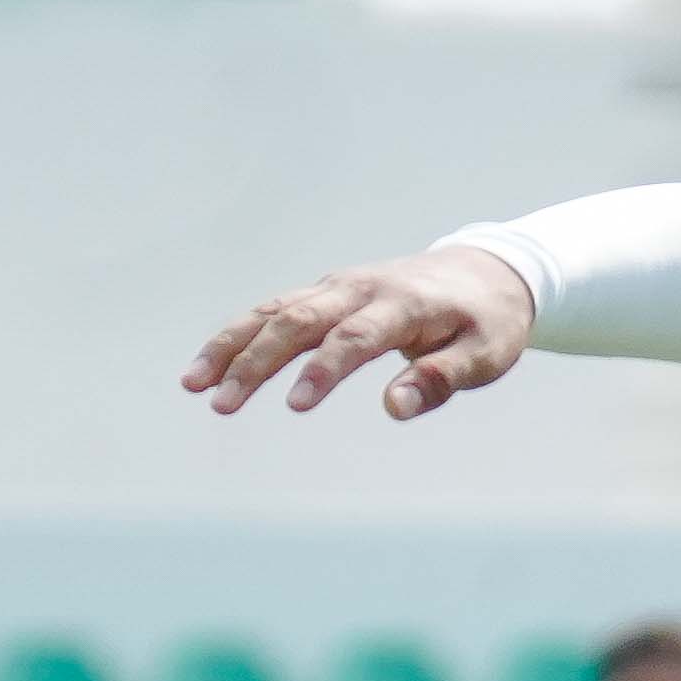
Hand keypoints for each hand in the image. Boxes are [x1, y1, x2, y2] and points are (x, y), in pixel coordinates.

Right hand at [180, 244, 539, 423]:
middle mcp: (359, 289)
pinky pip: (272, 310)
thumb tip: (393, 408)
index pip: (354, 339)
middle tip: (221, 403)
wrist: (485, 272)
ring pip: (272, 311)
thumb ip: (441, 379)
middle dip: (255, 362)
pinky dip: (238, 335)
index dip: (324, 371)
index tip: (296, 406)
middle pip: (296, 321)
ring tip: (193, 385)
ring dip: (230, 346)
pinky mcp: (324, 293)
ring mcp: (336, 287)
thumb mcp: (485, 355)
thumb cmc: (487, 322)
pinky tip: (208, 368)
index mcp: (401, 304)